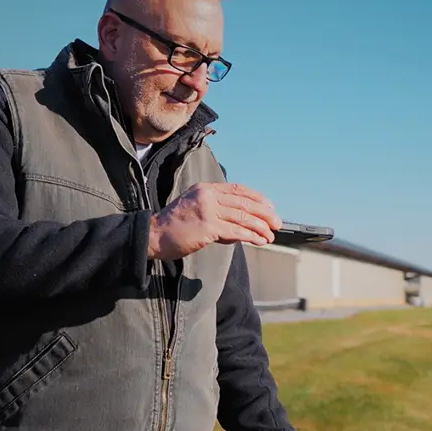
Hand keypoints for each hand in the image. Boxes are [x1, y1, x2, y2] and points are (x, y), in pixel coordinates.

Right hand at [147, 182, 281, 259]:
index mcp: (206, 189)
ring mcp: (207, 210)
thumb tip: (242, 226)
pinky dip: (251, 236)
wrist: (154, 236)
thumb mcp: (196, 209)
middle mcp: (208, 196)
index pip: (239, 190)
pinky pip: (236, 231)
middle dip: (264, 214)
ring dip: (261, 227)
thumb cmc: (175, 227)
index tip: (270, 207)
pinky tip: (259, 241)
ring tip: (271, 235)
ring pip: (243, 217)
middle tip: (277, 223)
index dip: (258, 198)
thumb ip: (218, 213)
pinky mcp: (207, 227)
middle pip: (245, 203)